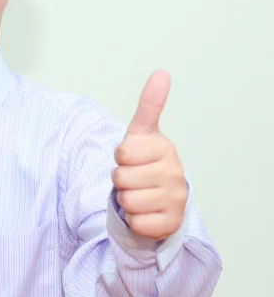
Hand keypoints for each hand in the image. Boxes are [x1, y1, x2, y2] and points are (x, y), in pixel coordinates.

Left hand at [111, 71, 187, 240]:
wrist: (159, 196)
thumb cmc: (144, 161)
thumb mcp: (142, 131)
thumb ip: (150, 104)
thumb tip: (161, 72)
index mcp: (165, 147)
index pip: (122, 153)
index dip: (120, 157)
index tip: (132, 157)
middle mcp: (175, 172)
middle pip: (121, 178)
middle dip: (121, 179)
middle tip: (134, 177)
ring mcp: (176, 199)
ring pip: (128, 201)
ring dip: (126, 199)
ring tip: (139, 192)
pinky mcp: (171, 223)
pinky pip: (137, 222)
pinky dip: (135, 219)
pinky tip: (145, 211)